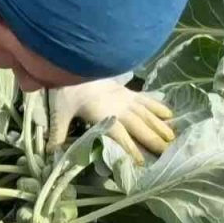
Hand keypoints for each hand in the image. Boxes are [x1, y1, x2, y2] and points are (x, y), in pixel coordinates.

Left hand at [48, 78, 174, 163]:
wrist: (73, 60)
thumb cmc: (67, 89)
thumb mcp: (60, 112)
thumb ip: (58, 133)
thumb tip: (51, 152)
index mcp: (103, 113)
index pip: (119, 134)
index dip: (130, 148)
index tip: (141, 161)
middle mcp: (118, 106)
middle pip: (139, 125)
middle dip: (152, 139)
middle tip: (166, 152)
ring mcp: (125, 97)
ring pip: (146, 113)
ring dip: (159, 125)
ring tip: (171, 138)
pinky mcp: (127, 91)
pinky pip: (145, 100)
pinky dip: (158, 107)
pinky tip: (169, 114)